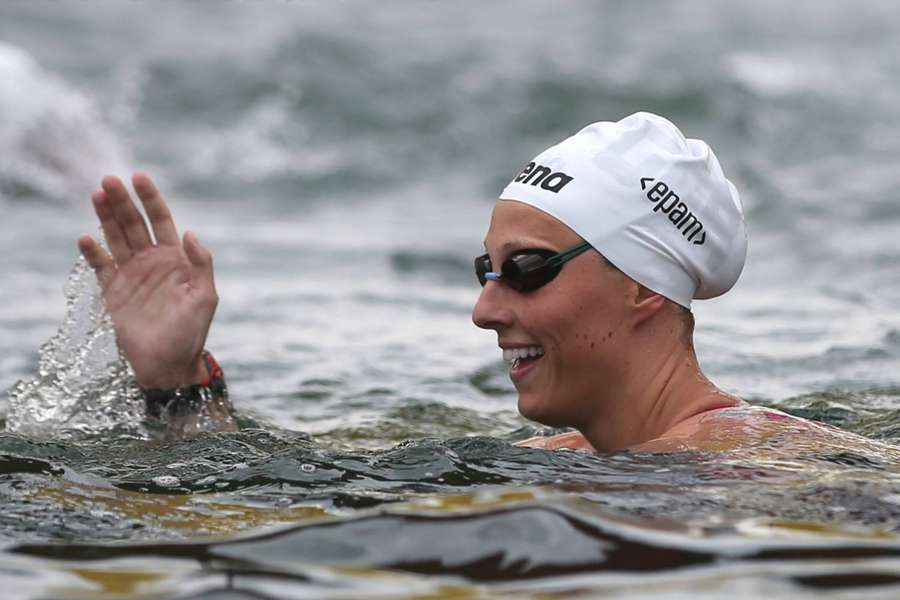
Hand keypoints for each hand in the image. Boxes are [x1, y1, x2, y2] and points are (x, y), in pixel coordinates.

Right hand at [78, 173, 216, 388]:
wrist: (168, 364)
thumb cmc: (192, 332)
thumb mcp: (205, 297)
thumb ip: (201, 264)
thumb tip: (191, 234)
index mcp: (176, 259)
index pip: (162, 220)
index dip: (150, 198)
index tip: (138, 177)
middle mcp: (152, 261)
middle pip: (135, 223)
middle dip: (122, 201)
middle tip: (108, 180)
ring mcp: (131, 275)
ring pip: (116, 237)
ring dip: (106, 217)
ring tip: (96, 195)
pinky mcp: (113, 291)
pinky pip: (101, 266)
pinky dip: (93, 252)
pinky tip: (87, 238)